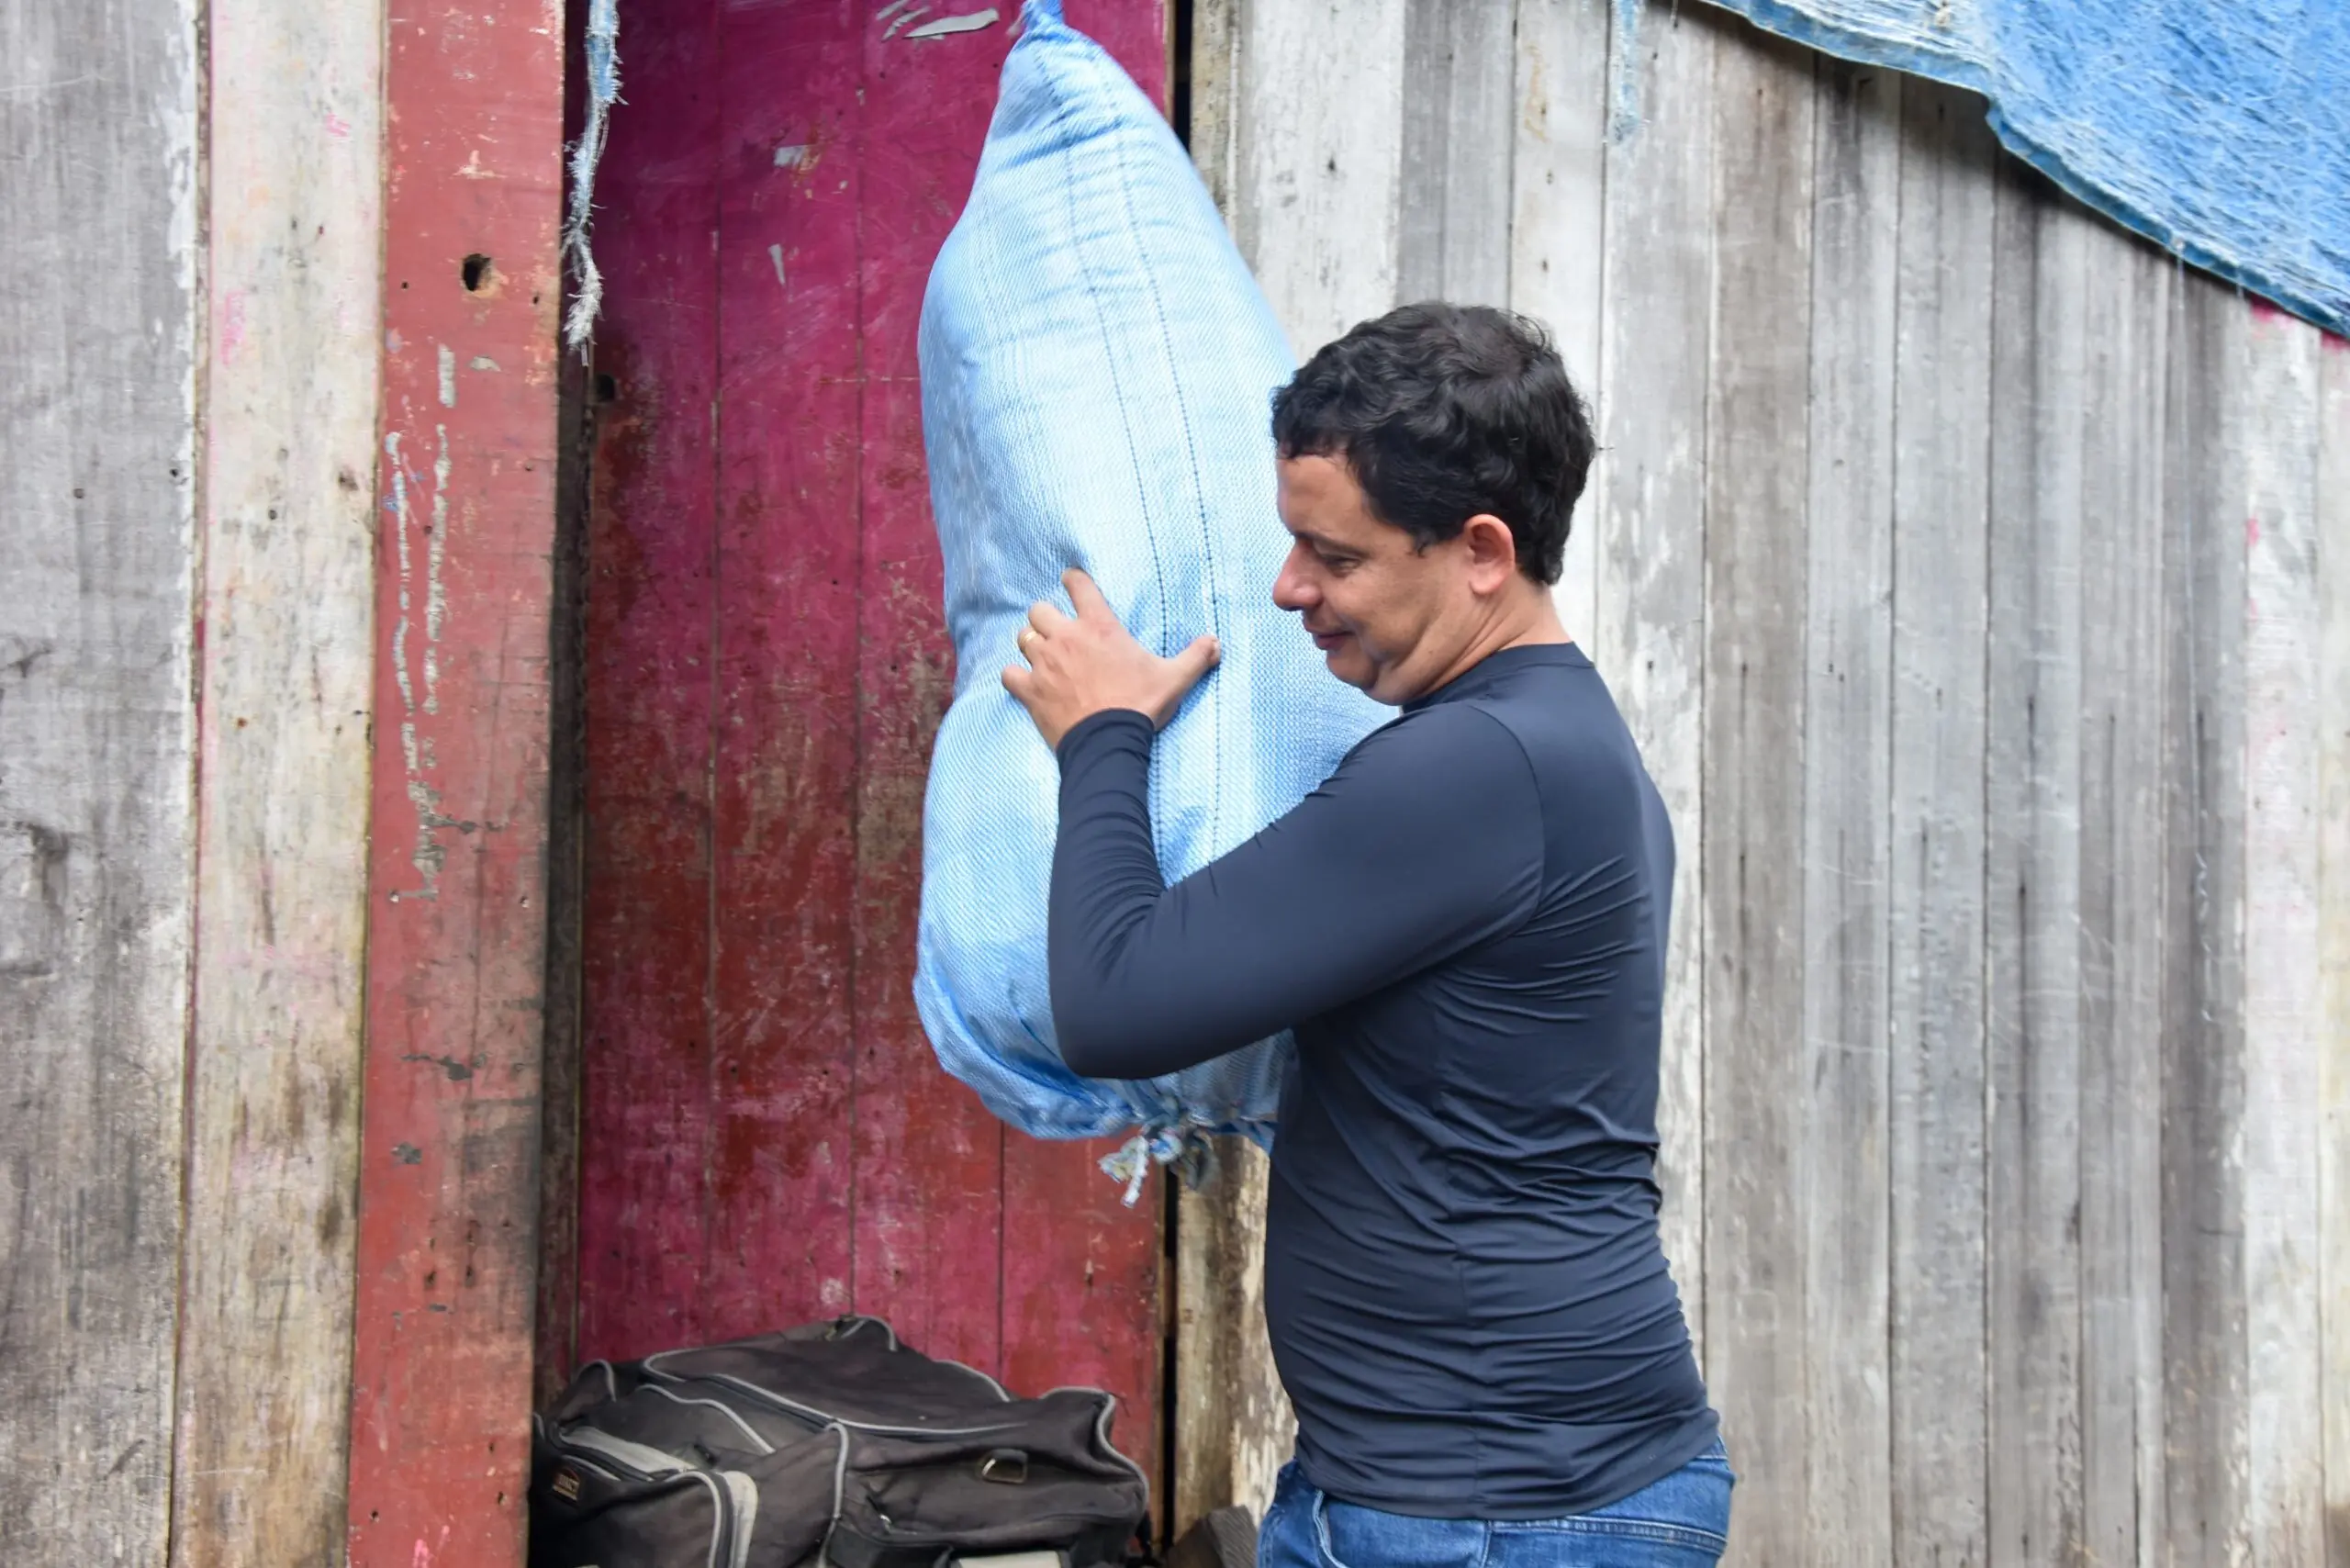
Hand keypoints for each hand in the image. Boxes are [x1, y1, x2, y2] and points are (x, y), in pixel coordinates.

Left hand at [1003, 569, 1219, 749]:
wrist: (1109, 742)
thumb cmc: (1140, 706)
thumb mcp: (1174, 679)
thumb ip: (1195, 657)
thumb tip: (1216, 643)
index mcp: (1099, 627)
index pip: (1078, 586)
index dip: (1072, 580)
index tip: (1070, 581)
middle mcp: (1066, 638)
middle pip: (1039, 610)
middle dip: (1045, 617)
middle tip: (1057, 631)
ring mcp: (1043, 663)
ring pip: (1023, 638)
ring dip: (1031, 644)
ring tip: (1041, 655)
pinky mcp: (1029, 690)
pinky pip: (1009, 673)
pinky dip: (1014, 676)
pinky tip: (1023, 682)